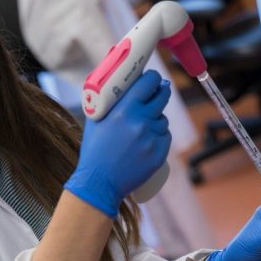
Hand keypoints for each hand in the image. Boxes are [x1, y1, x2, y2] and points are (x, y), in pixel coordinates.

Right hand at [64, 70, 171, 217]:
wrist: (99, 182)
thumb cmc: (95, 149)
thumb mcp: (96, 118)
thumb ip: (109, 98)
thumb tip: (118, 79)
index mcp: (124, 110)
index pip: (148, 83)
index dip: (153, 78)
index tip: (153, 78)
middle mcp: (141, 121)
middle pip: (162, 97)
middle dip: (160, 92)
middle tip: (157, 92)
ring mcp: (152, 138)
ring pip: (163, 119)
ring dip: (156, 119)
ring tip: (141, 128)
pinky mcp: (160, 153)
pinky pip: (165, 136)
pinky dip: (158, 136)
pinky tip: (146, 141)